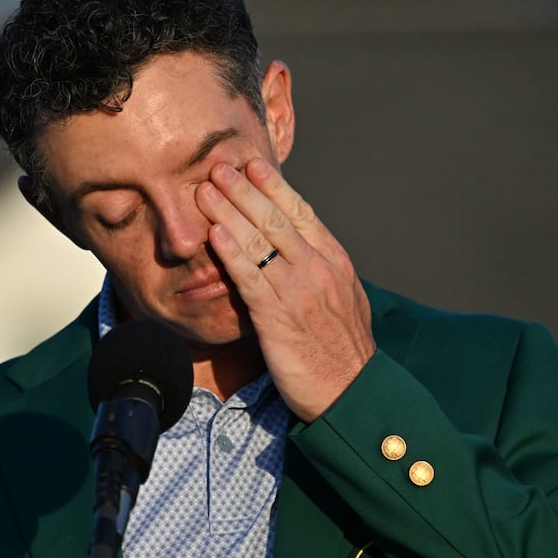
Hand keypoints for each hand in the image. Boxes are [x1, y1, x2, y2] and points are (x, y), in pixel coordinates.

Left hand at [195, 158, 375, 420]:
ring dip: (228, 211)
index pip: (301, 213)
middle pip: (275, 218)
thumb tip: (303, 250)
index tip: (254, 165)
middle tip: (220, 167)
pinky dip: (230, 252)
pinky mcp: (277, 316)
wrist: (352, 391)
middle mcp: (318, 268)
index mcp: (335, 261)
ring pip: (258, 240)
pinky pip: (249, 276)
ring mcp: (298, 290)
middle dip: (244, 189)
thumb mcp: (344, 300)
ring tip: (205, 190)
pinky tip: (214, 234)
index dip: (274, 186)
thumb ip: (322, 271)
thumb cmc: (342, 351)